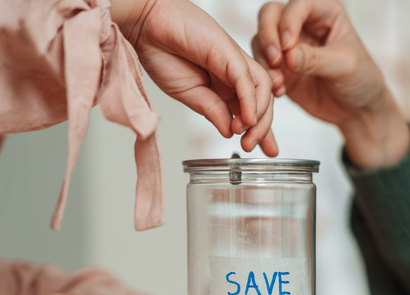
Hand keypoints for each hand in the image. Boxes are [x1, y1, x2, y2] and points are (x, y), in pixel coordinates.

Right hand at [112, 0, 276, 155]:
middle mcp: (235, 74)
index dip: (259, 131)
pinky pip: (247, 79)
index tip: (263, 152)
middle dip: (263, 128)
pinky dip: (250, 101)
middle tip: (253, 147)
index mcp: (226, 85)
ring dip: (259, 116)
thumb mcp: (189, 94)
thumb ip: (211, 111)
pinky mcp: (229, 53)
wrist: (146, 28)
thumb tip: (229, 132)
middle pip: (263, 102)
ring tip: (246, 134)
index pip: (251, 110)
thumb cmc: (162, 54)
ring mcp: (234, 62)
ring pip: (263, 90)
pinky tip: (246, 120)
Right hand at [252, 0, 409, 168]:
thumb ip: (315, 59)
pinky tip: (279, 91)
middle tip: (275, 60)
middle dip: (267, 35)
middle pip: (271, 14)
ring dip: (264, 60)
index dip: (289, 22)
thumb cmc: (361, 79)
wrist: (356, 109)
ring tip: (278, 82)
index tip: (288, 46)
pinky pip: (262, 66)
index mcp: (325, 12)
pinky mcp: (280, 68)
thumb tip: (287, 56)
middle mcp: (303, 24)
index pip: (299, 5)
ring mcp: (289, 46)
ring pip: (261, 40)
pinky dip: (265, 77)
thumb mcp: (344, 66)